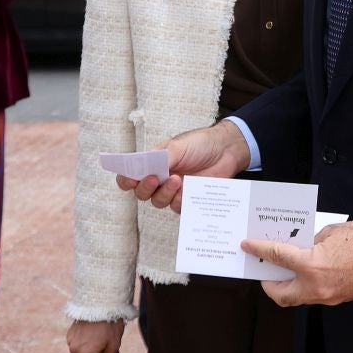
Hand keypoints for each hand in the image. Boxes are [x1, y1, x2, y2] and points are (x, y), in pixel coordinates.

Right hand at [117, 120, 250, 211]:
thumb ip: (161, 158)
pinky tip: (188, 189)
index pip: (130, 176)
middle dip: (145, 188)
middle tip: (155, 179)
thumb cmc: (200, 144)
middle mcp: (159, 179)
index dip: (126, 180)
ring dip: (164, 193)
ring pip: (157, 202)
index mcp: (152, 163)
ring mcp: (172, 191)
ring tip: (178, 180)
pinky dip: (179, 199)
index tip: (130, 179)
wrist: (226, 151)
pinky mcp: (187, 200)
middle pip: (141, 193)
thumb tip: (146, 168)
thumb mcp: (178, 146)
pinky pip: (176, 207)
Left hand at [245, 220, 352, 306]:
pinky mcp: (340, 299)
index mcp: (313, 266)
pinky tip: (308, 270)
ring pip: (299, 296)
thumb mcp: (333, 232)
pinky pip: (315, 294)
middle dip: (269, 283)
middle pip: (281, 294)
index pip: (278, 257)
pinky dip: (307, 284)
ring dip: (289, 284)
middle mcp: (318, 287)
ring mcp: (329, 297)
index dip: (260, 249)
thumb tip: (303, 246)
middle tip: (264, 268)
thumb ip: (313, 241)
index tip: (248, 245)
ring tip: (285, 269)